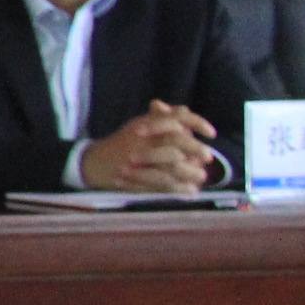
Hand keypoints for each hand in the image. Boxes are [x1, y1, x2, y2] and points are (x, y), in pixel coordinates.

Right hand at [80, 101, 219, 191]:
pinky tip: (190, 191)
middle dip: (195, 149)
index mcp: (144, 124)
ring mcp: (136, 160)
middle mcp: (141, 140)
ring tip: (200, 177)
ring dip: (189, 172)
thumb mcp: (139, 125)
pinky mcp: (134, 179)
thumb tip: (185, 112)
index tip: (211, 134)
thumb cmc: (122, 143)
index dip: (196, 123)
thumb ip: (162, 118)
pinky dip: (178, 188)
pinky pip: (160, 184)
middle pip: (174, 140)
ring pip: (170, 165)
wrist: (93, 163)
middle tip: (208, 157)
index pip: (175, 117)